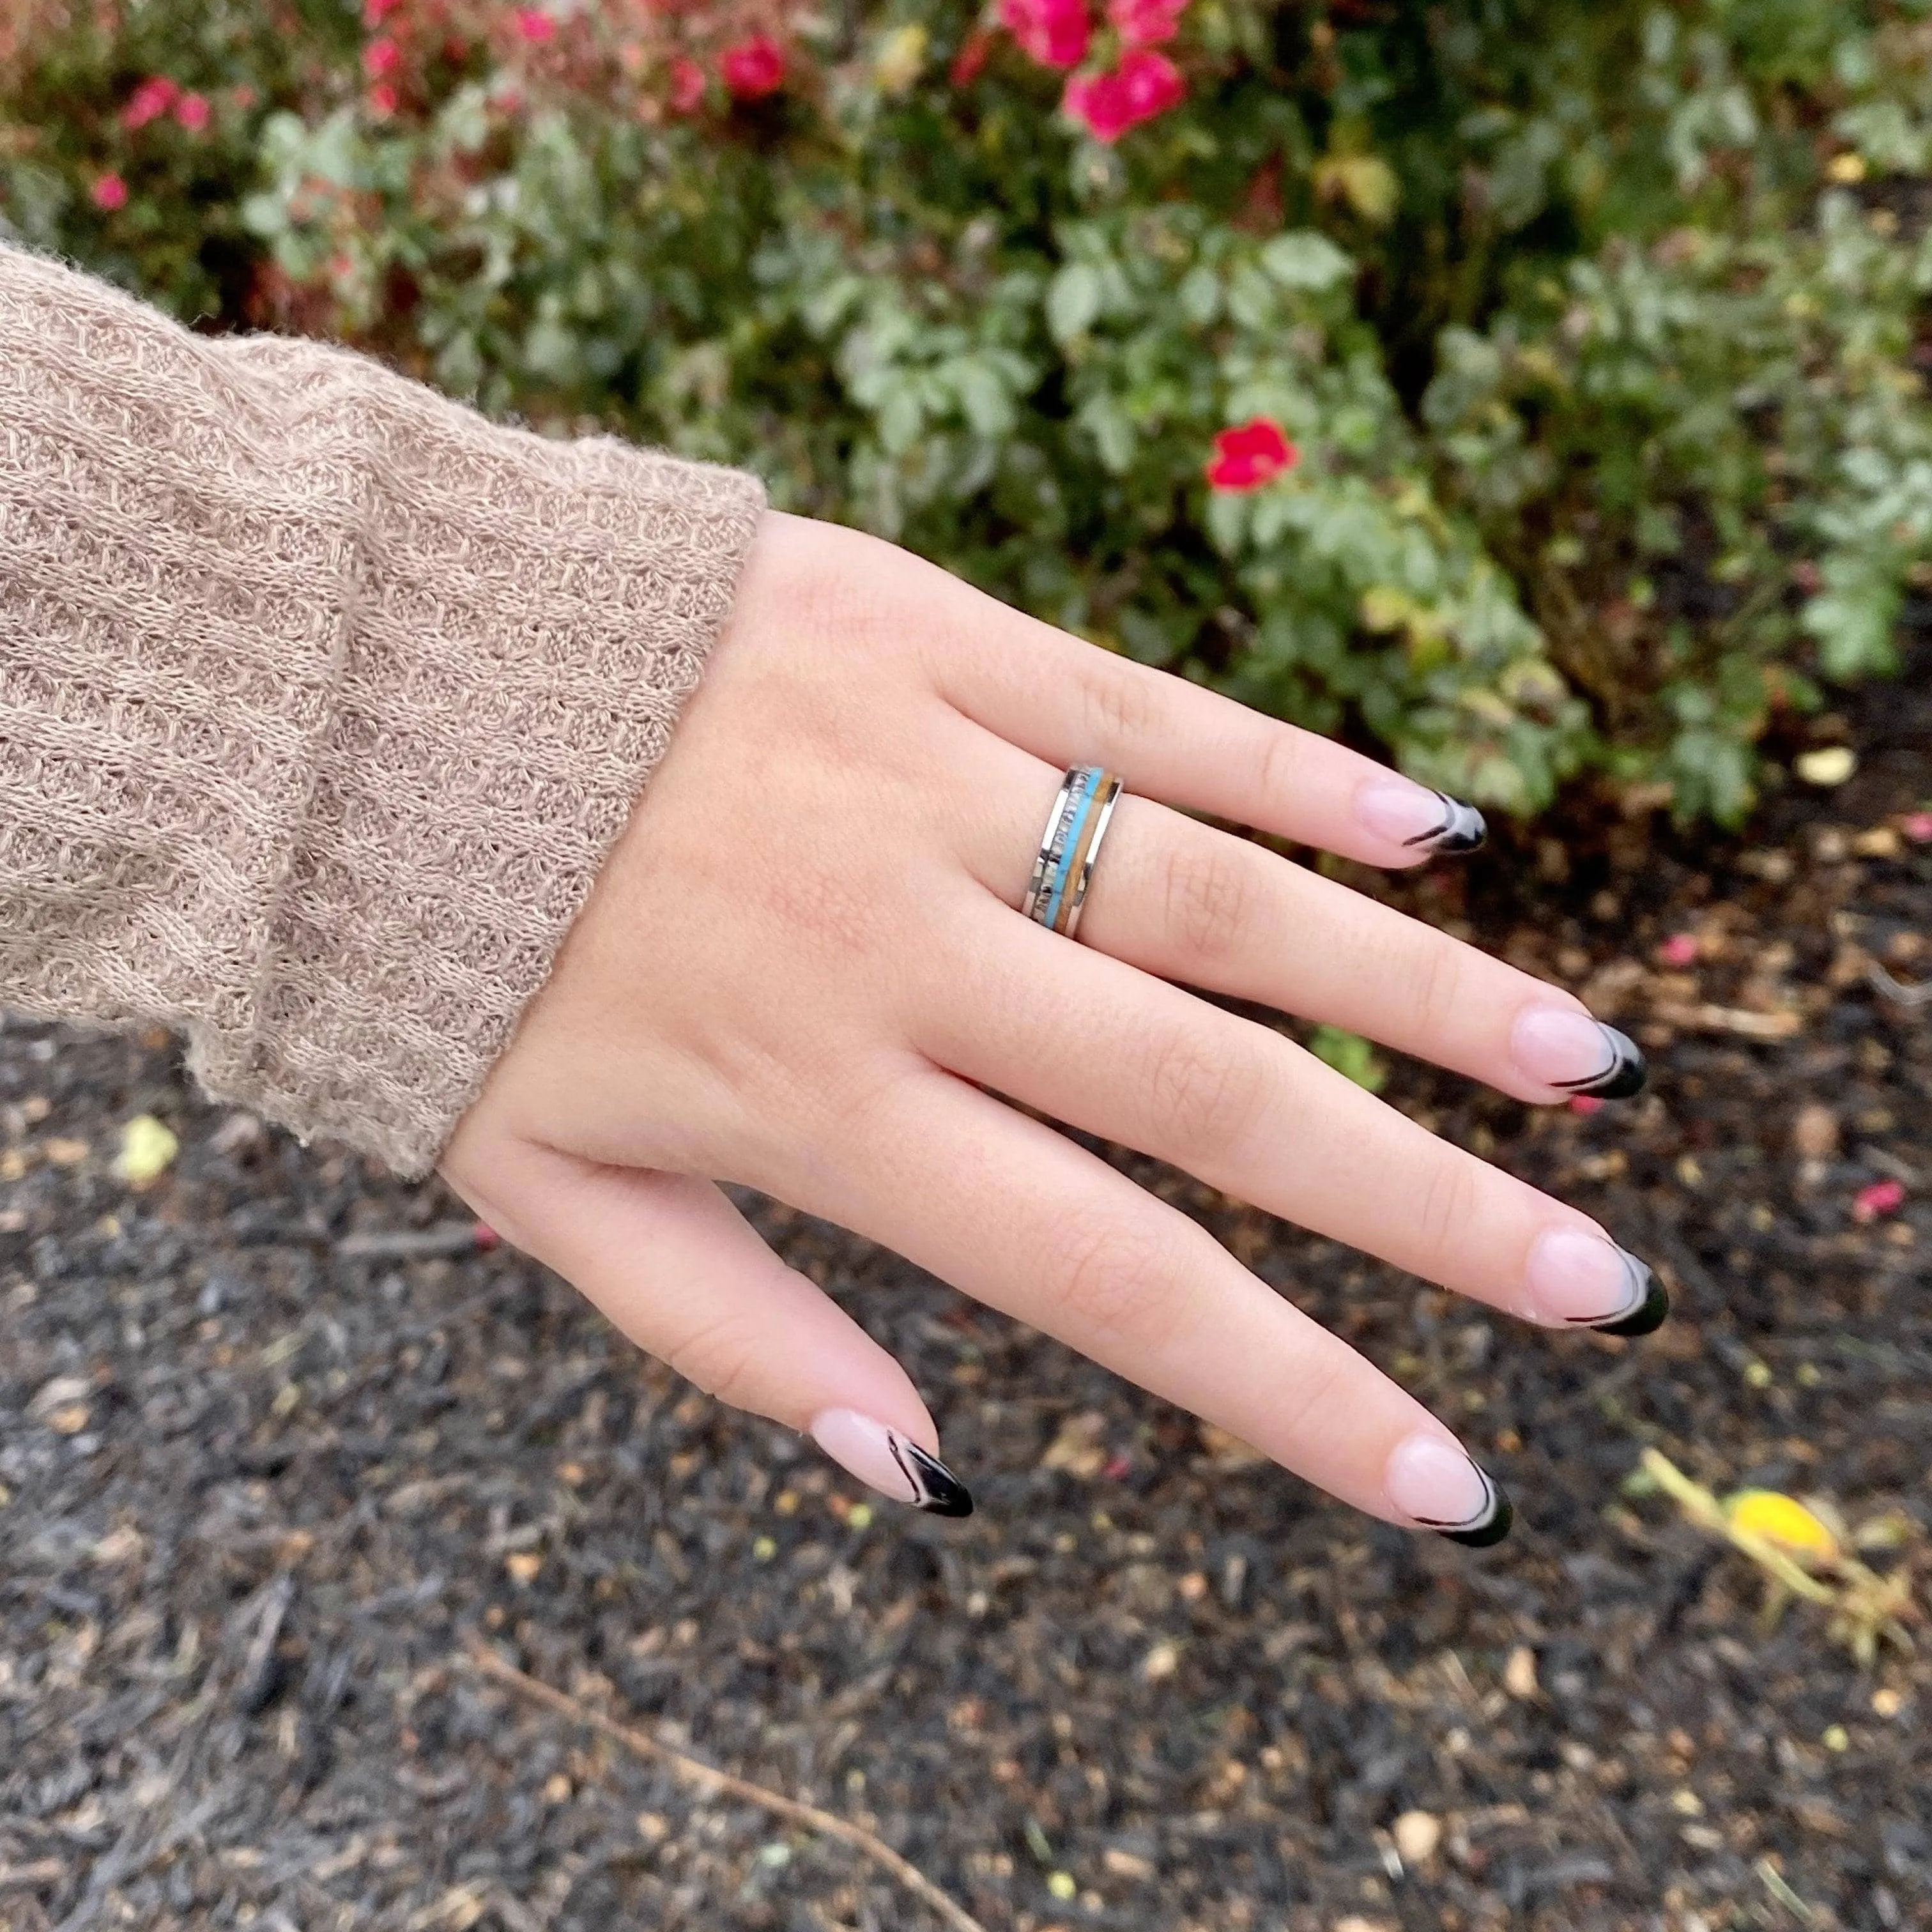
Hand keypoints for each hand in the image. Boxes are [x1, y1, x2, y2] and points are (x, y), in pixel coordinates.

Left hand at [439, 510, 1657, 1541]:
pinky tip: (1429, 829)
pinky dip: (1289, 769)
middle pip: (1213, 1094)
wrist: (332, 688)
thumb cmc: (437, 957)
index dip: (1287, 1388)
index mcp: (813, 1096)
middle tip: (1601, 1280)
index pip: (1105, 1277)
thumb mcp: (538, 1188)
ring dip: (1417, 989)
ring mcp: (920, 769)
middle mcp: (897, 941)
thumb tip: (928, 1476)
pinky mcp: (914, 626)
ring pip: (1217, 892)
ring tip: (1579, 1063)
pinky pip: (1135, 706)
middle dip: (1427, 1206)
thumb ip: (733, 1335)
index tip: (1446, 1479)